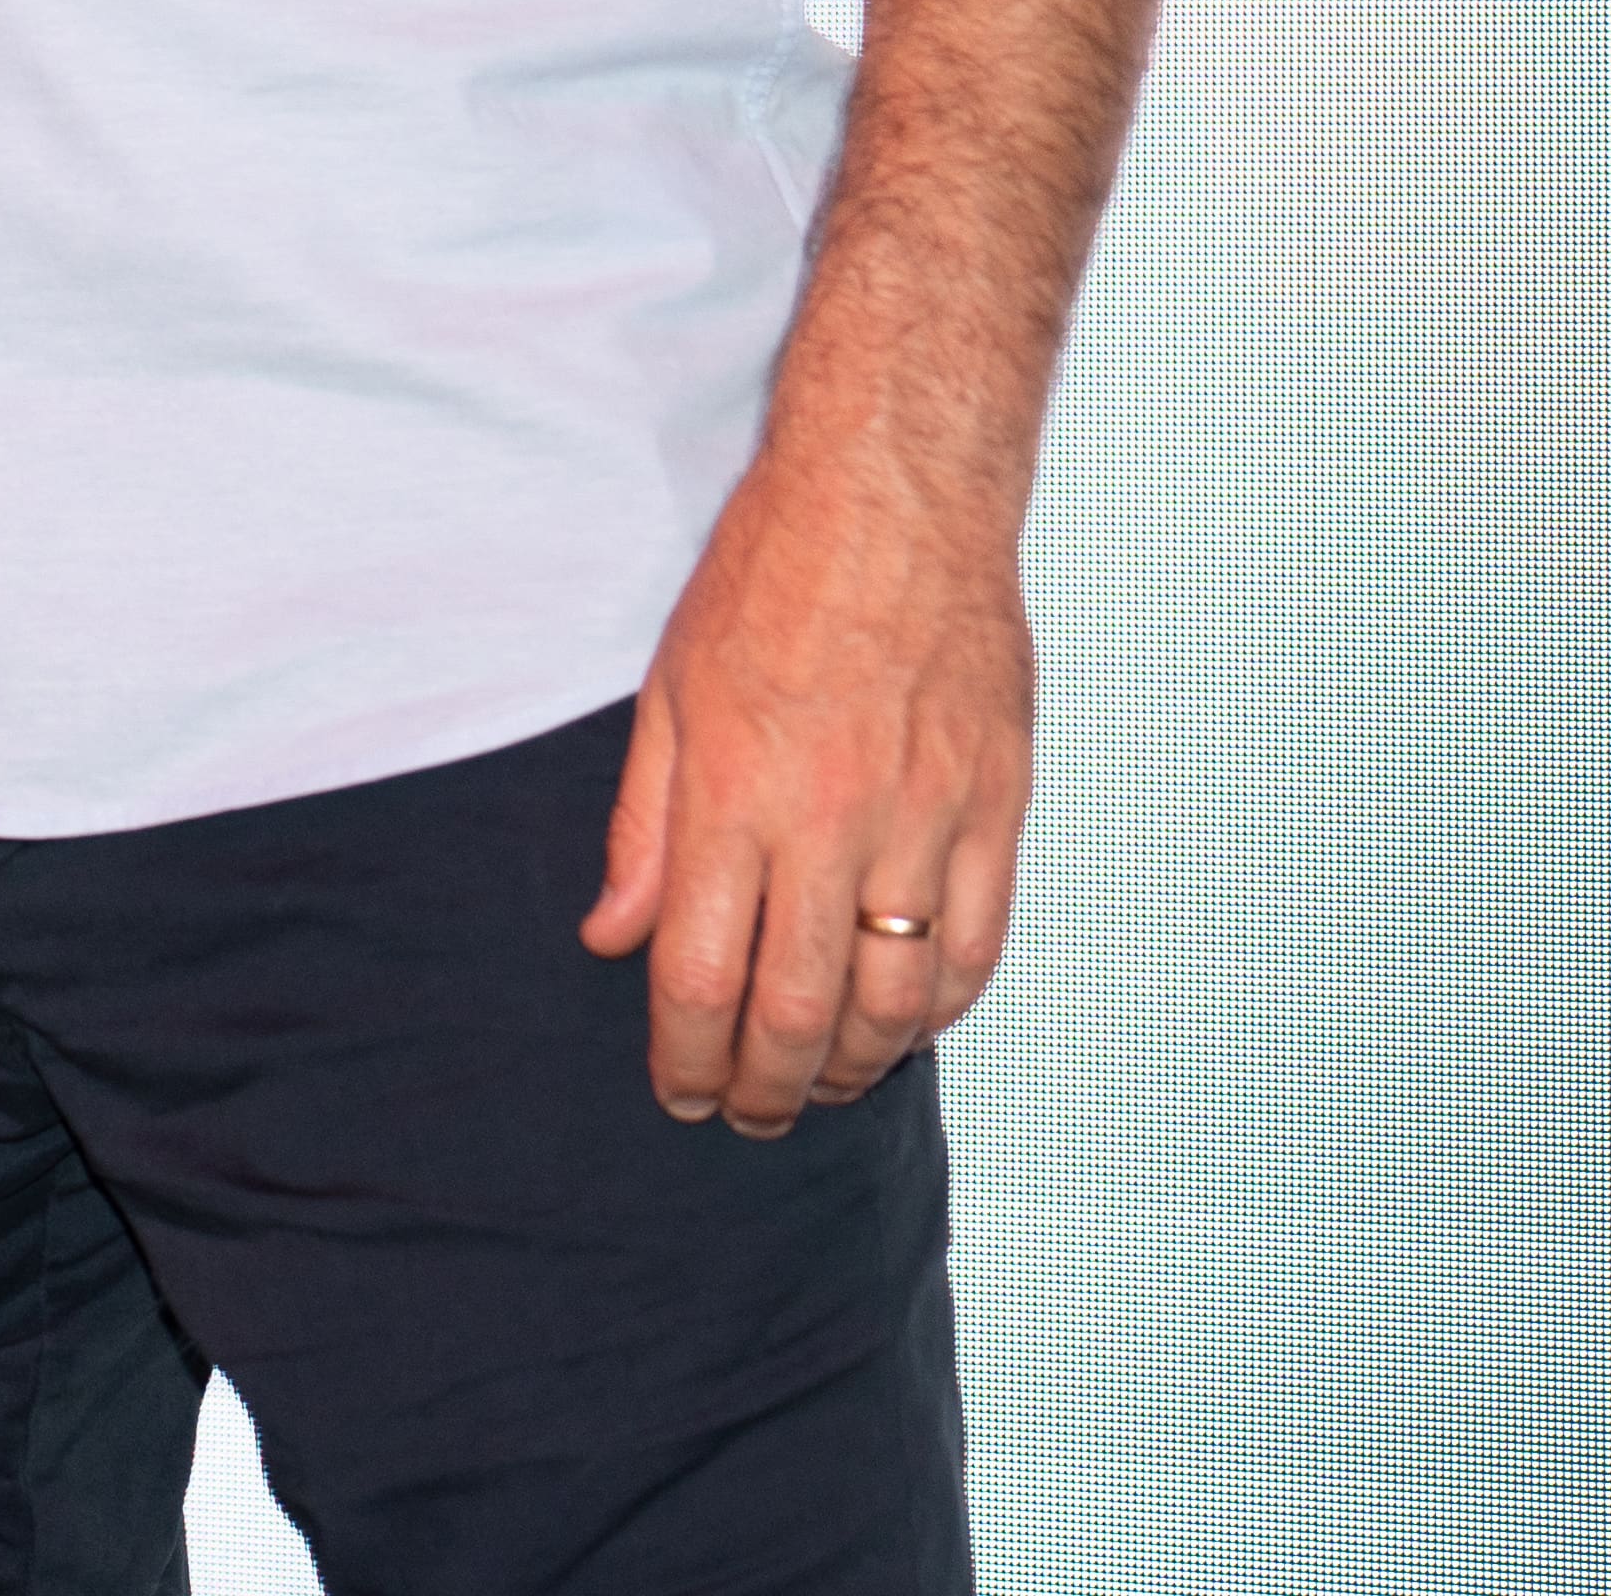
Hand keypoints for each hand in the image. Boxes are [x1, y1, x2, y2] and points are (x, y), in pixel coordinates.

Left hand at [579, 443, 1032, 1133]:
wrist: (895, 495)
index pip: (701, 979)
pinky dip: (939, 1009)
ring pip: (897, 1001)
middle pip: (797, 1012)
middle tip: (742, 1114)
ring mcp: (928, 818)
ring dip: (852, 1066)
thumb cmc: (771, 578)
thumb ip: (643, 829)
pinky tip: (903, 1024)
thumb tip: (612, 937)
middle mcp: (832, 820)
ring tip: (815, 1082)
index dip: (685, 1061)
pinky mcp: (998, 808)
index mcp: (736, 794)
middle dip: (761, 1088)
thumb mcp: (667, 693)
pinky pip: (976, 946)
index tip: (677, 1094)